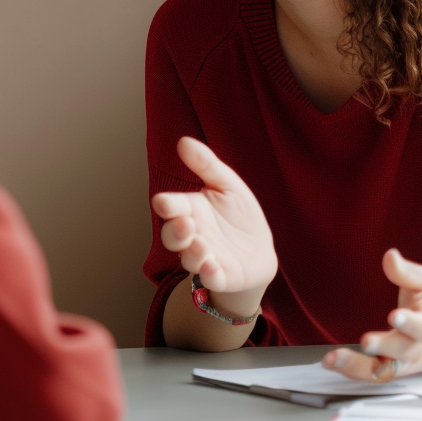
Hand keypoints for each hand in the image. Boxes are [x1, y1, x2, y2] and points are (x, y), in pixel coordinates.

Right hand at [150, 137, 276, 293]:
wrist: (259, 249)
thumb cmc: (238, 214)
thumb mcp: (227, 184)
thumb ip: (206, 164)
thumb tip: (183, 141)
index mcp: (190, 210)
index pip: (172, 207)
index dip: (167, 205)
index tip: (162, 201)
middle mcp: (192, 236)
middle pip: (172, 237)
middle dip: (175, 232)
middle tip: (185, 223)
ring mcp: (204, 258)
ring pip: (189, 260)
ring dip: (192, 254)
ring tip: (201, 245)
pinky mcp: (221, 276)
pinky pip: (211, 279)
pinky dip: (209, 275)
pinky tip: (212, 266)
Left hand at [323, 249, 421, 381]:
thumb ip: (409, 272)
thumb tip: (390, 257)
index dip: (411, 324)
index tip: (395, 315)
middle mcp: (416, 346)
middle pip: (403, 352)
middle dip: (384, 346)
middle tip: (366, 341)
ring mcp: (399, 360)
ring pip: (382, 370)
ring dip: (357, 366)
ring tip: (333, 358)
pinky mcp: (383, 367)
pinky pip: (368, 374)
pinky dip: (349, 370)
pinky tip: (329, 361)